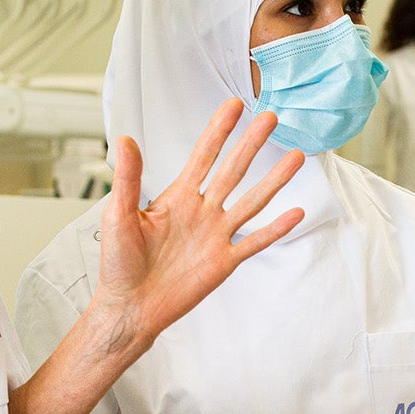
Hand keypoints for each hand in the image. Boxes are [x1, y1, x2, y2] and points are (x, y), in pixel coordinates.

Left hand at [91, 98, 306, 345]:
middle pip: (233, 171)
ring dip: (274, 180)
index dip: (218, 130)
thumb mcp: (118, 215)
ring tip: (296, 157)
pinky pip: (255, 242)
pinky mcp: (224, 262)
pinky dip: (276, 229)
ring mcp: (216, 235)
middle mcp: (201, 211)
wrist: (130, 307)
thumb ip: (127, 179)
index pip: (203, 155)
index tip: (234, 105)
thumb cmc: (119, 264)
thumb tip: (125, 139)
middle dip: (251, 144)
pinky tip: (295, 213)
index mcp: (177, 197)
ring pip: (252, 202)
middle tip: (270, 118)